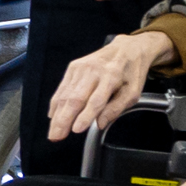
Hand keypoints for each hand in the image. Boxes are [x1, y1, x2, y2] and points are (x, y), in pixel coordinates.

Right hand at [47, 30, 175, 140]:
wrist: (126, 48)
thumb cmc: (130, 73)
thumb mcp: (133, 92)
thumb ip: (116, 108)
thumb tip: (100, 124)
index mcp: (112, 76)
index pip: (96, 100)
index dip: (85, 116)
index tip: (76, 129)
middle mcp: (93, 71)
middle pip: (75, 98)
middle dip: (64, 120)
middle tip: (56, 137)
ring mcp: (80, 68)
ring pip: (65, 95)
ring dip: (57, 116)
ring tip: (53, 132)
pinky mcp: (73, 67)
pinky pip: (62, 88)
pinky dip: (56, 104)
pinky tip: (53, 116)